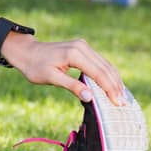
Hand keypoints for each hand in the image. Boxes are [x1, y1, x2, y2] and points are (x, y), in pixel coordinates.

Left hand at [0, 32, 127, 105]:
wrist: (26, 52)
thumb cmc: (35, 67)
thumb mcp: (51, 78)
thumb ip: (71, 86)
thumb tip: (90, 97)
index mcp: (75, 53)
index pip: (98, 73)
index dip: (110, 89)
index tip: (118, 103)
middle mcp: (82, 47)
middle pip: (105, 68)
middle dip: (115, 86)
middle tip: (123, 104)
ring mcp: (83, 46)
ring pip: (105, 65)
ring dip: (114, 80)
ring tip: (121, 97)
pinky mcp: (83, 48)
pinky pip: (99, 62)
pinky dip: (108, 74)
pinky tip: (112, 86)